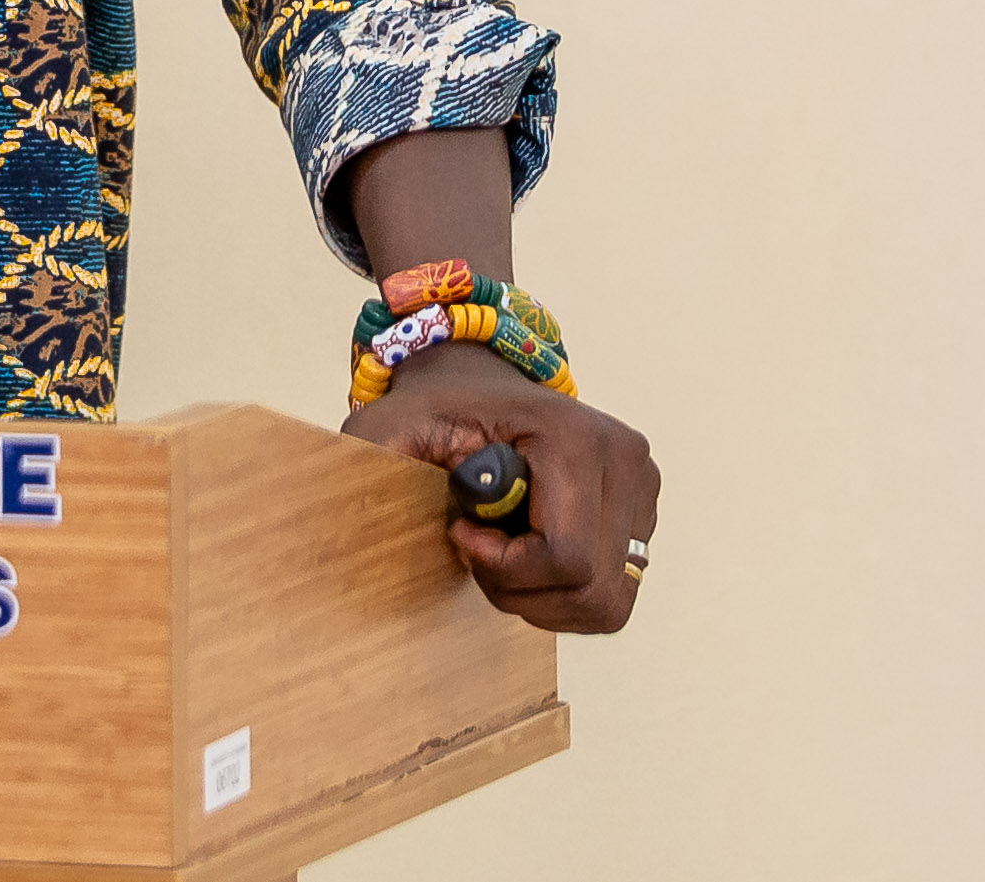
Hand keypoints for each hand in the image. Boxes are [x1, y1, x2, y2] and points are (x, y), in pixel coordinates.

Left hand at [340, 339, 658, 633]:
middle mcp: (625, 459)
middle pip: (590, 588)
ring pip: (607, 603)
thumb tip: (340, 509)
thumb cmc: (433, 408)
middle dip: (522, 590)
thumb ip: (369, 459)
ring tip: (503, 555)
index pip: (565, 557)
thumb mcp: (387, 427)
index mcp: (575, 437)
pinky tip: (530, 559)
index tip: (462, 532)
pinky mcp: (643, 512)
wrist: (475, 382)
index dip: (505, 568)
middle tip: (479, 550)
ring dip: (545, 600)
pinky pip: (615, 596)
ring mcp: (642, 487)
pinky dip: (566, 597)